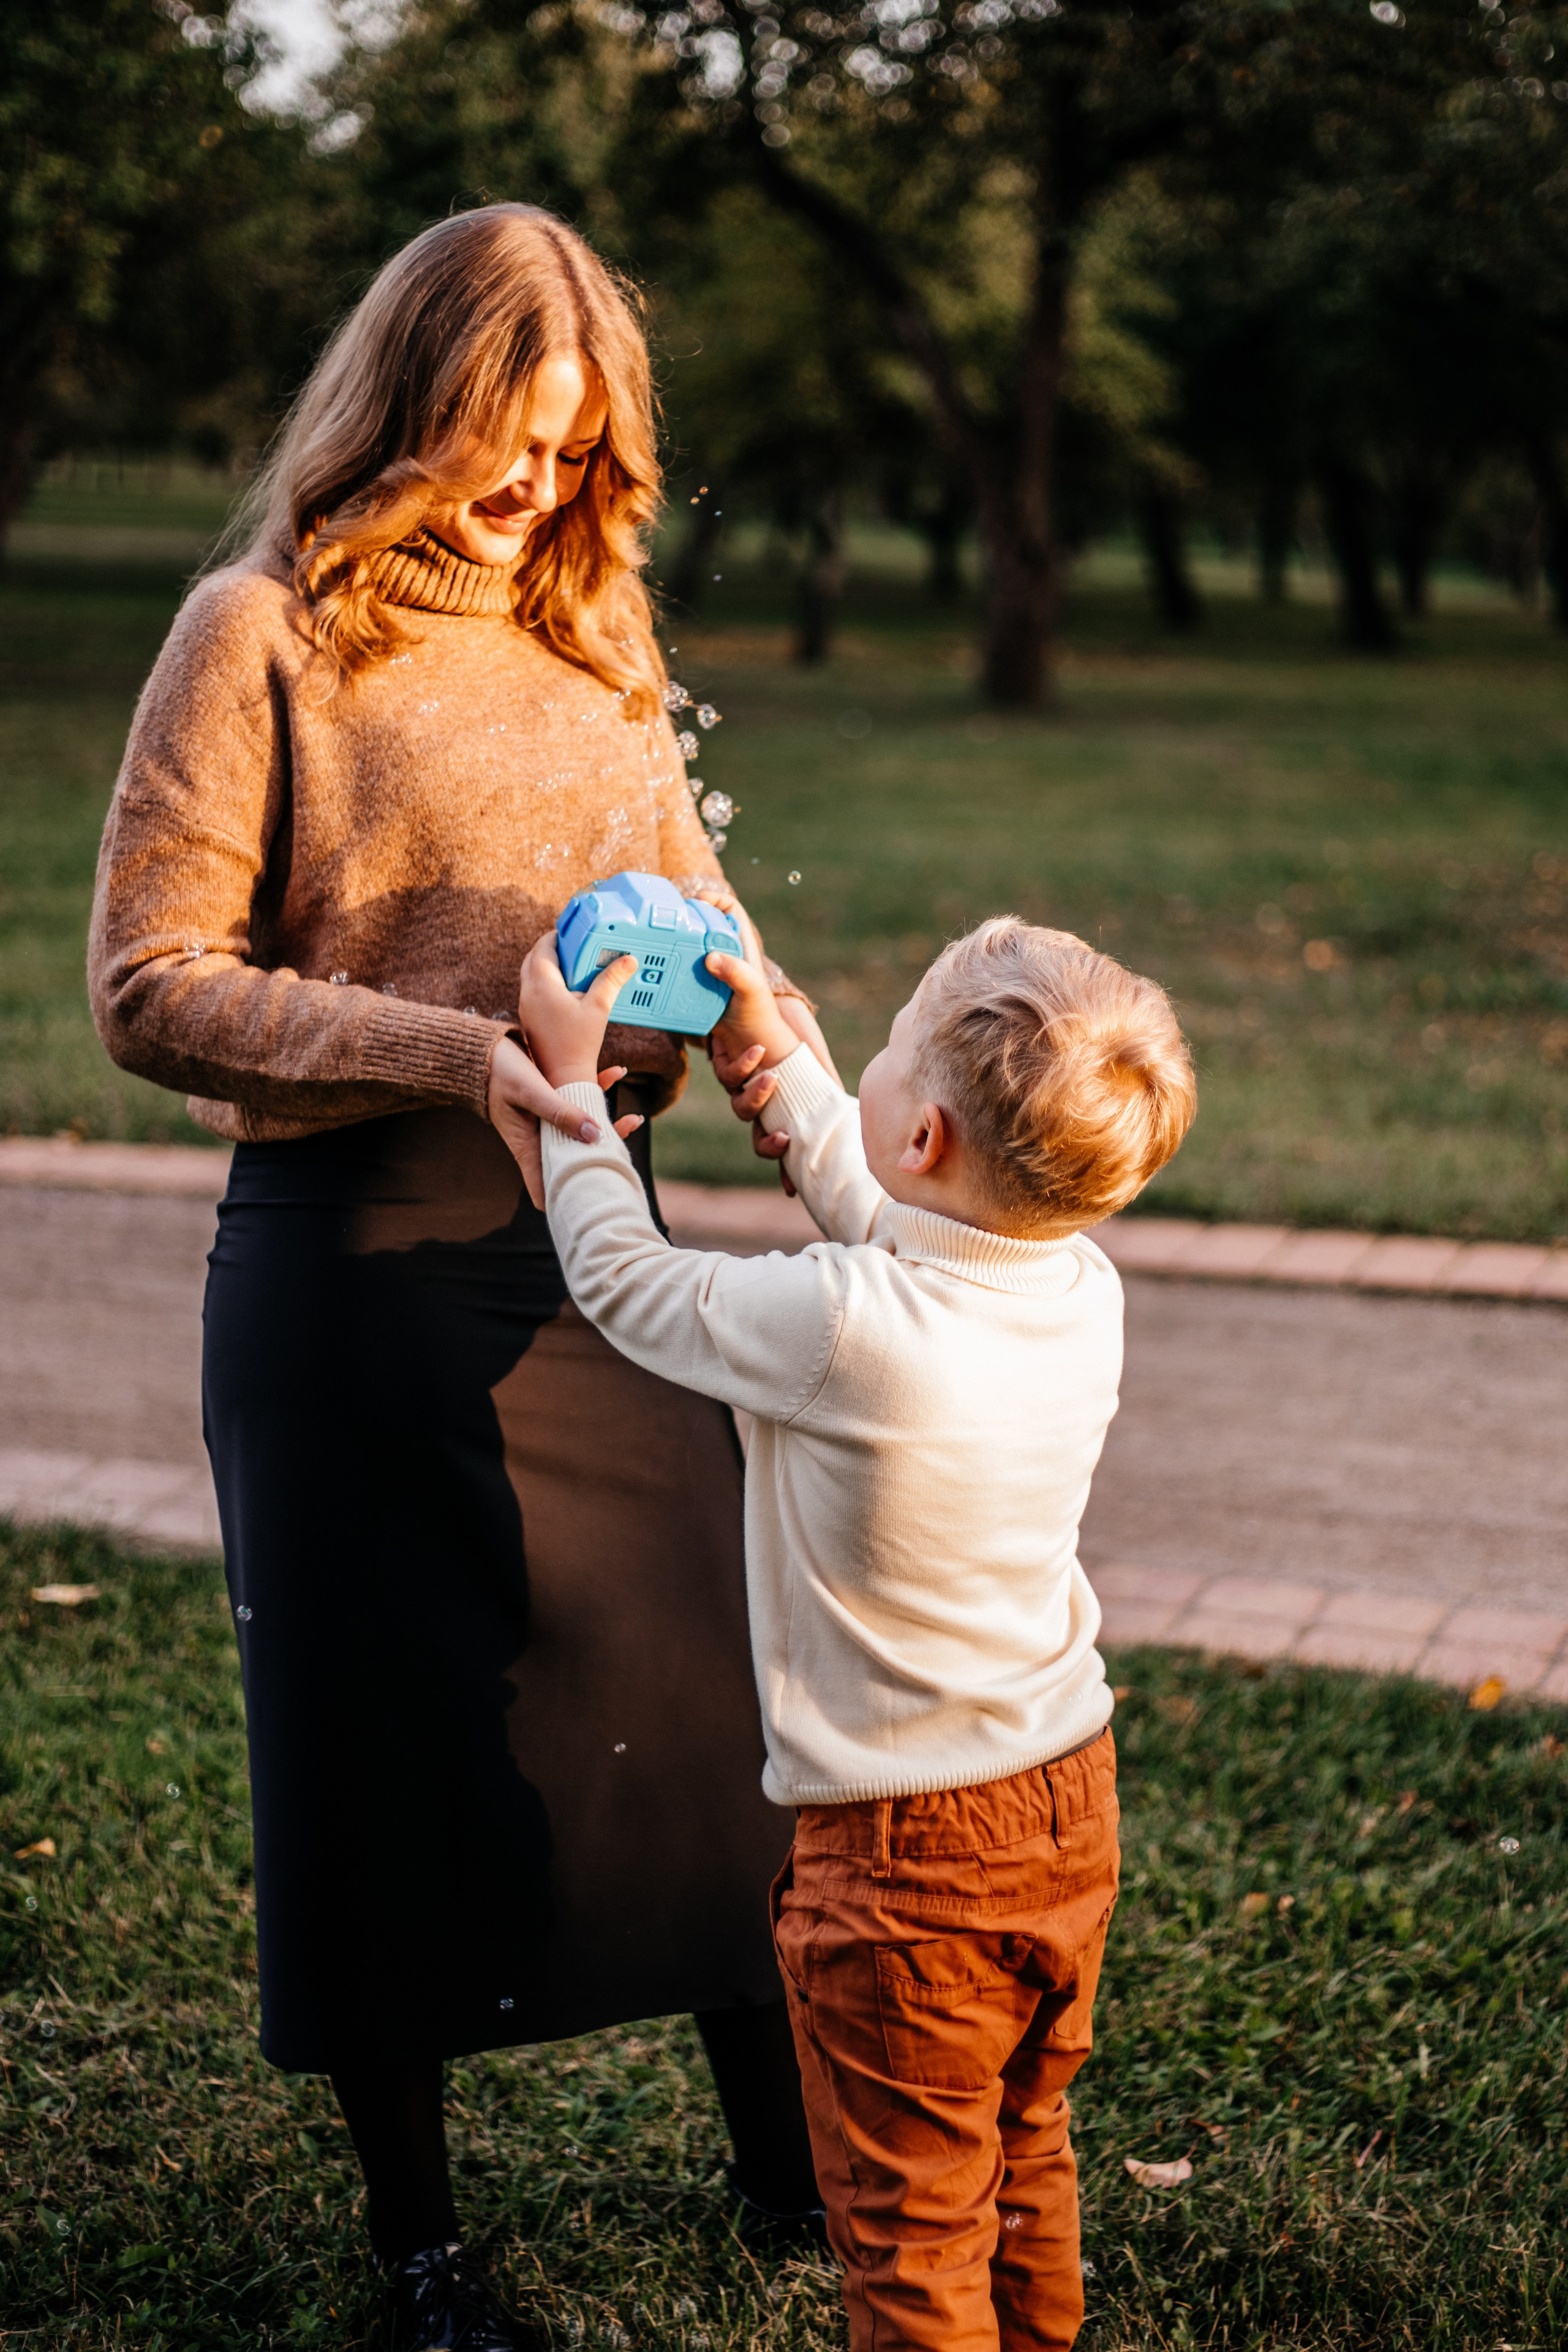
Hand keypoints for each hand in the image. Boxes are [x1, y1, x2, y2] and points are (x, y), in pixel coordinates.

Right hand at [488, 1033, 632, 1208]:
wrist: (483, 1048)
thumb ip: (560, 1113)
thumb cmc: (499, 1072)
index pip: (546, 1191)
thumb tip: (595, 1136)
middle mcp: (540, 1142)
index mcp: (528, 1149)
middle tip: (628, 1138)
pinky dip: (599, 1091)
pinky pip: (580, 1104)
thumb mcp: (529, 1091)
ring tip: (635, 1117)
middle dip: (603, 1156)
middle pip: (576, 1162)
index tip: (598, 1190)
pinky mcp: (555, 1105)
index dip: (570, 1196)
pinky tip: (617, 1071)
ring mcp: (549, 1125)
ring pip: (583, 1135)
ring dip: (610, 1126)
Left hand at [519, 931, 637, 1086]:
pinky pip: (533, 989)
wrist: (564, 1076)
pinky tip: (567, 988)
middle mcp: (528, 993)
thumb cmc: (579, 1044)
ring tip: (573, 964)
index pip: (542, 947)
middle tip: (573, 945)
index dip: (556, 936)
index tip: (572, 932)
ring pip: (531, 974)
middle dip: (551, 948)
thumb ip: (612, 980)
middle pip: (533, 958)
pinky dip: (547, 981)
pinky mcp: (530, 1017)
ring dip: (548, 965)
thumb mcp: (599, 1008)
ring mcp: (526, 1006)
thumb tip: (629, 959)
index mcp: (542, 985)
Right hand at [707, 959, 841, 1199]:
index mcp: (736, 1065)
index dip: (742, 1073)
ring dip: (768, 1139)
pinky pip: (776, 1152)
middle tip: (773, 1081)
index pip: (732, 1078)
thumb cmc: (757, 1009)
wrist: (772, 1022)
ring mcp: (765, 1107)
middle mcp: (746, 1089)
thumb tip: (712, 955)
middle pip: (743, 1109)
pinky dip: (782, 1171)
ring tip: (787, 1134)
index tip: (762, 1054)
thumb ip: (731, 971)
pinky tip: (789, 1190)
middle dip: (757, 1101)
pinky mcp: (784, 1118)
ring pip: (758, 1134)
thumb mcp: (748, 987)